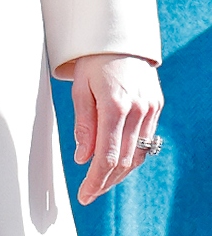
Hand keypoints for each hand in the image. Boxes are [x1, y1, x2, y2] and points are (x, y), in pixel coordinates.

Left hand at [68, 52, 162, 203]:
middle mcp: (138, 110)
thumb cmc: (93, 63)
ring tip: (101, 185)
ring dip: (119, 174)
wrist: (120, 40)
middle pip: (124, 160)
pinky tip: (118, 166)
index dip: (95, 180)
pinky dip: (132, 157)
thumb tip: (82, 158)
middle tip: (89, 195)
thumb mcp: (80, 90)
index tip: (84, 195)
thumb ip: (83, 126)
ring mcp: (151, 109)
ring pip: (138, 154)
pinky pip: (146, 141)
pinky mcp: (156, 107)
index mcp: (115, 106)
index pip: (107, 156)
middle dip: (105, 182)